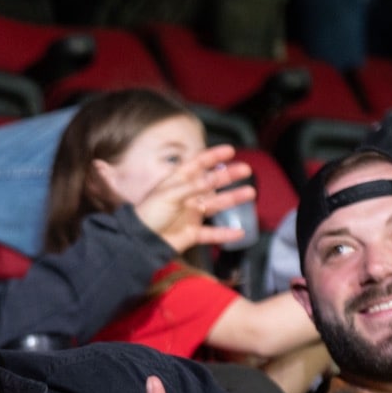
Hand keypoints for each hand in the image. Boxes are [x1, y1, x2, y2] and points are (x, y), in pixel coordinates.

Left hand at [131, 145, 254, 253]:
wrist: (140, 242)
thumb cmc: (149, 214)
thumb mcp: (170, 195)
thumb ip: (194, 187)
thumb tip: (215, 177)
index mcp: (178, 182)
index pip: (198, 164)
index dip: (213, 156)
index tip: (230, 150)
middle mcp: (187, 195)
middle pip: (212, 183)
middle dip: (229, 175)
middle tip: (246, 170)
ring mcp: (190, 214)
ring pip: (216, 205)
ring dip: (233, 199)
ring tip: (250, 193)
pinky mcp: (192, 233)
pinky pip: (212, 233)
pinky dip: (225, 234)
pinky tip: (239, 232)